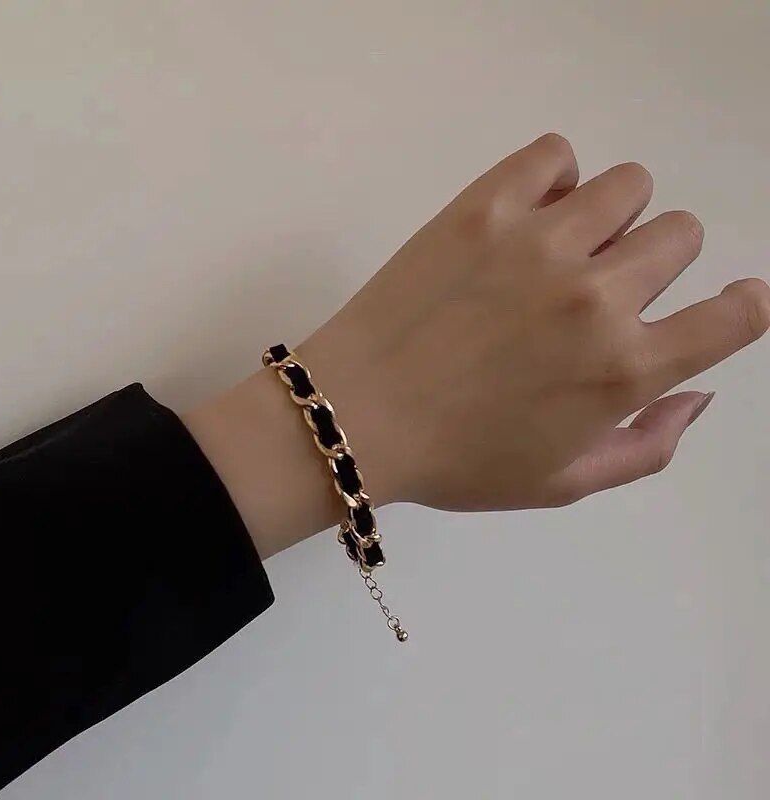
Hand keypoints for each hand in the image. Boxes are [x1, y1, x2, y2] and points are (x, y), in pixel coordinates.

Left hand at [185, 134, 768, 556]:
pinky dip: (555, 178)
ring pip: (630, 184)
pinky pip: (555, 154)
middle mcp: (598, 297)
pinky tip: (528, 217)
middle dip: (654, 265)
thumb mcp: (563, 484)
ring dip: (612, 217)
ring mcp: (542, 243)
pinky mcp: (486, 207)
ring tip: (564, 250)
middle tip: (600, 292)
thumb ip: (648, 445)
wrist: (357, 416)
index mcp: (623, 369)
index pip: (736, 314)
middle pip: (680, 234)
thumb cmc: (459, 462)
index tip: (721, 306)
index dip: (741, 306)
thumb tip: (700, 392)